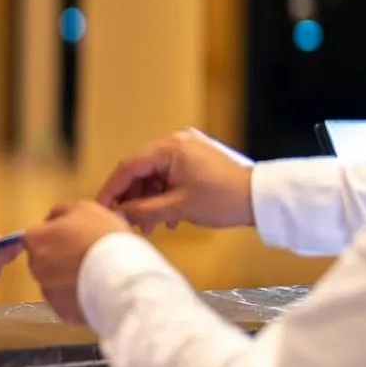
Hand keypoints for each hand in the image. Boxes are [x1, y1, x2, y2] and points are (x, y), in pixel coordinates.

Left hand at [24, 200, 130, 324]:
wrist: (123, 275)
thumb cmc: (102, 235)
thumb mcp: (83, 208)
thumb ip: (61, 211)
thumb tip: (52, 220)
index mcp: (35, 239)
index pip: (37, 235)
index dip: (57, 234)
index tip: (77, 236)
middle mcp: (34, 267)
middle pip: (45, 259)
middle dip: (61, 257)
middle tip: (88, 253)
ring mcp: (48, 292)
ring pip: (56, 282)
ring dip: (69, 278)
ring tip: (97, 274)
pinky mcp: (63, 312)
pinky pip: (68, 302)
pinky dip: (78, 297)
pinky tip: (97, 290)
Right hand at [97, 129, 254, 233]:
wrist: (264, 198)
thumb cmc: (225, 199)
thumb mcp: (178, 208)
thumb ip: (143, 210)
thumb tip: (118, 214)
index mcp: (170, 147)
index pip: (129, 166)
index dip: (112, 189)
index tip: (101, 207)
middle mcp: (177, 141)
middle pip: (141, 171)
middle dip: (134, 199)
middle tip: (128, 222)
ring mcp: (188, 148)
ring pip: (156, 175)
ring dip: (150, 200)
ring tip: (151, 225)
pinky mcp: (198, 158)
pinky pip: (171, 175)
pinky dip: (165, 195)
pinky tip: (169, 217)